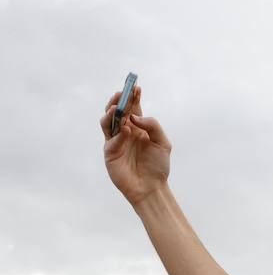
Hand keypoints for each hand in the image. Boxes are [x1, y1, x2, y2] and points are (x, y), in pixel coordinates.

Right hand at [100, 86, 171, 205]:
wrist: (151, 187)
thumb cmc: (158, 166)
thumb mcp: (163, 143)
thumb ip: (153, 126)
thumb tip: (135, 117)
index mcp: (138, 127)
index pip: (133, 108)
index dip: (133, 96)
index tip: (136, 86)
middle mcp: (124, 131)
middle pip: (117, 110)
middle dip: (118, 100)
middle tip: (122, 92)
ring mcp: (115, 141)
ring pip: (107, 121)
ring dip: (111, 112)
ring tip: (117, 107)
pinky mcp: (110, 152)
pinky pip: (111, 139)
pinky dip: (119, 133)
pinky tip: (127, 130)